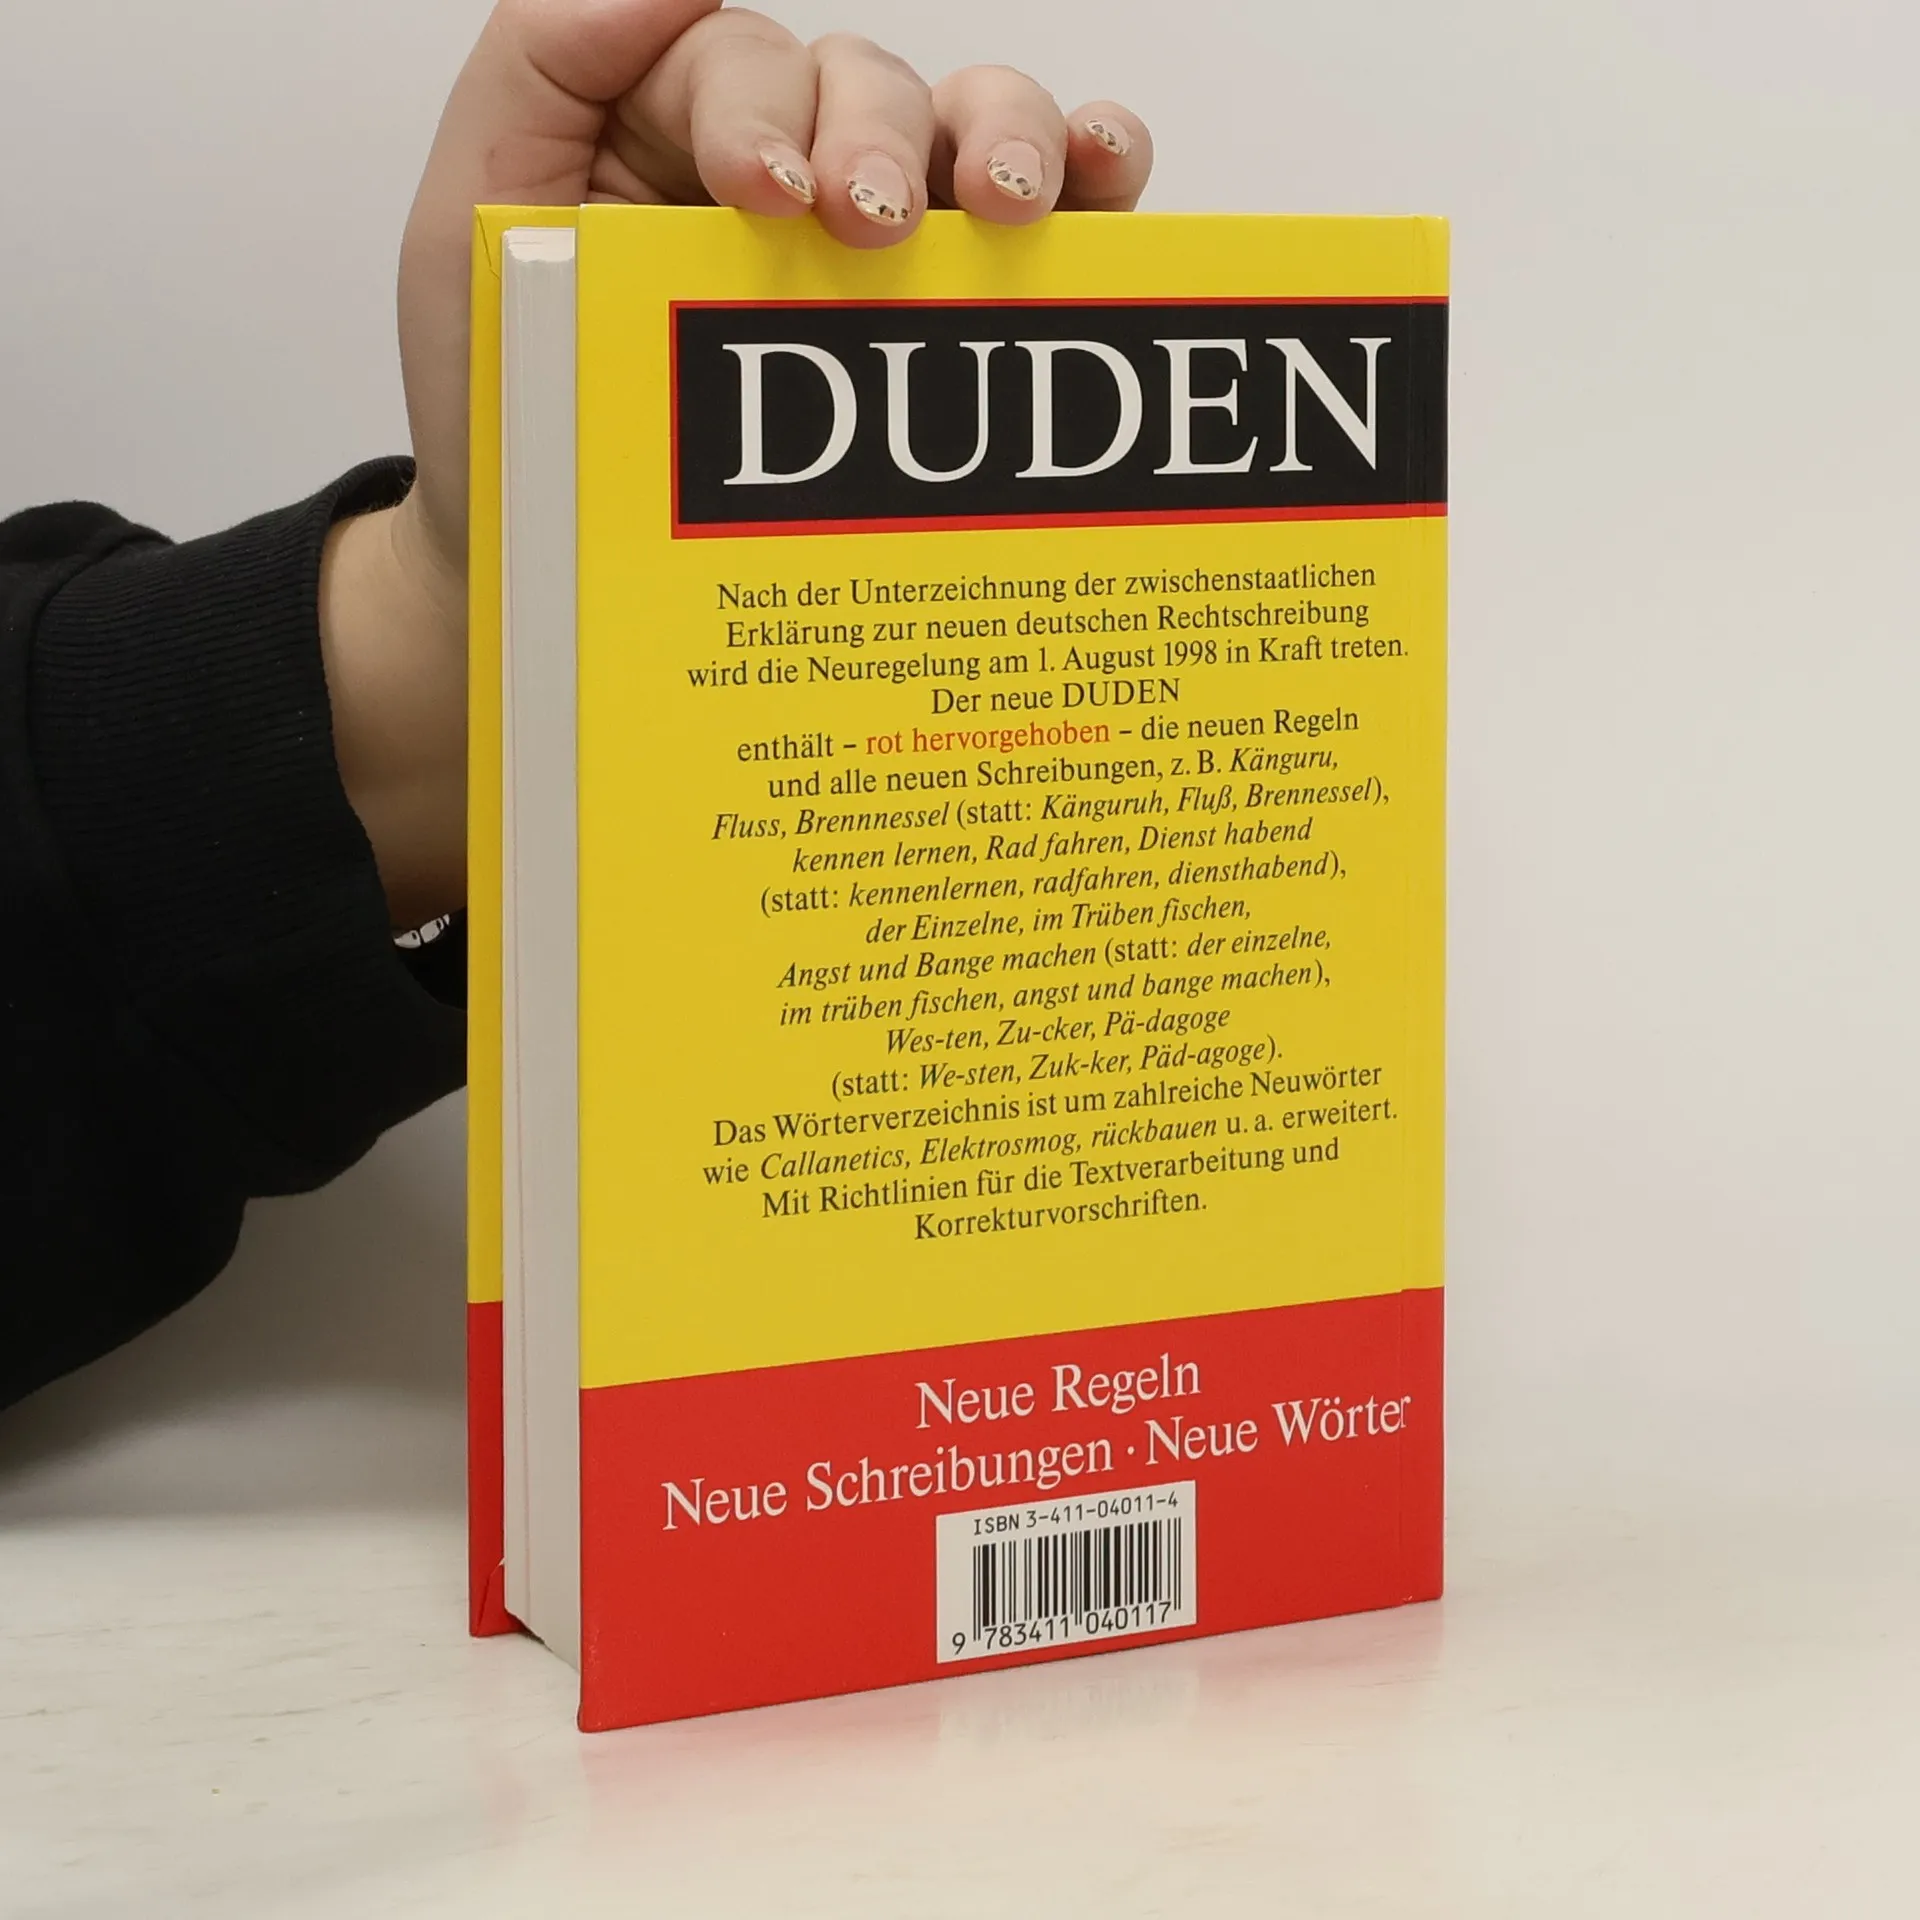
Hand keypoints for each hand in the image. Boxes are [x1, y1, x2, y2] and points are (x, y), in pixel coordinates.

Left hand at [398, 0, 1152, 577]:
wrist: (560, 561)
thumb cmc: (512, 403)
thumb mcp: (473, 223)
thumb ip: (543, 68)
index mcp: (681, 127)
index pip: (743, 67)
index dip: (760, 112)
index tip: (763, 196)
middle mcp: (797, 161)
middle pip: (870, 85)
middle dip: (879, 138)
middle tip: (870, 222)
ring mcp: (885, 234)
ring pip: (970, 128)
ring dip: (1003, 143)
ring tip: (1005, 209)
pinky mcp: (954, 311)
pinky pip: (1047, 219)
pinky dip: (1093, 179)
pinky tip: (1099, 186)